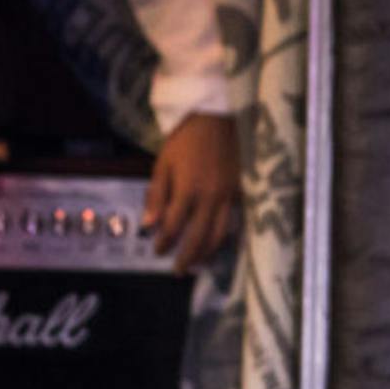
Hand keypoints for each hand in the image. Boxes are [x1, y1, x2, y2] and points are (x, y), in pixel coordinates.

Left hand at [143, 111, 240, 271]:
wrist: (217, 118)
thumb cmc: (185, 139)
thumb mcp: (163, 163)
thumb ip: (156, 195)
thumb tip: (148, 225)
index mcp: (187, 190)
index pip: (173, 227)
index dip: (164, 243)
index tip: (157, 251)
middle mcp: (210, 197)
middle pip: (198, 237)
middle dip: (187, 257)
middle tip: (179, 270)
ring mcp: (228, 195)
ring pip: (220, 233)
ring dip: (207, 252)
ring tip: (198, 262)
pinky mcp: (241, 191)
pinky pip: (233, 220)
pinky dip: (225, 235)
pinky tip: (217, 242)